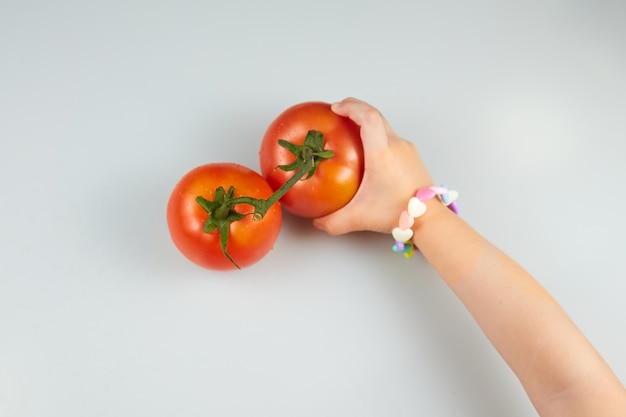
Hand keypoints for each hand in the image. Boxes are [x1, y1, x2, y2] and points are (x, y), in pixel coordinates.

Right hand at [313, 97, 434, 234]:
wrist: (430, 219)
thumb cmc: (400, 213)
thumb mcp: (360, 218)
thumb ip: (334, 222)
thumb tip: (317, 222)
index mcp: (382, 153)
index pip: (368, 116)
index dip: (350, 107)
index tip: (335, 108)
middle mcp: (396, 145)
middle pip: (375, 114)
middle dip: (355, 108)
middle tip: (338, 111)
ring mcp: (407, 149)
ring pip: (384, 125)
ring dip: (366, 122)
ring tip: (350, 129)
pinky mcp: (412, 156)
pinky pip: (391, 137)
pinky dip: (376, 135)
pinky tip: (368, 150)